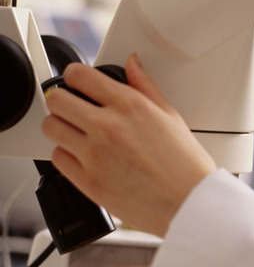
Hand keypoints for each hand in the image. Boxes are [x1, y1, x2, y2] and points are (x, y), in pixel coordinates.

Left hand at [42, 54, 216, 236]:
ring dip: (60, 126)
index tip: (76, 80)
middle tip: (72, 106)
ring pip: (51, 128)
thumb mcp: (170, 115)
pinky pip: (57, 158)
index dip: (74, 75)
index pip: (79, 76)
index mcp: (130, 105)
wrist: (188, 201)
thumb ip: (145, 86)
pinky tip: (83, 154)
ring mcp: (95, 154)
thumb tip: (132, 64)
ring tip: (75, 131)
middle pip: (57, 99)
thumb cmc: (185, 163)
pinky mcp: (87, 180)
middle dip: (63, 99)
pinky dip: (66, 154)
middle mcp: (108, 126)